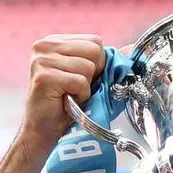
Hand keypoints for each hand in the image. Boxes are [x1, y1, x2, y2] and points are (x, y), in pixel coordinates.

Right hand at [18, 34, 105, 154]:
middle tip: (75, 89)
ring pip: (88, 67)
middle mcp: (44, 45)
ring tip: (69, 95)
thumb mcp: (85, 75)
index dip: (97, 64)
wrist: (43, 131)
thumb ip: (103, 60)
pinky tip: (66, 101)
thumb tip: (131, 49)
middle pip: (94, 50)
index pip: (95, 41)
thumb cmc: (66, 104)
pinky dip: (80, 96)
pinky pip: (80, 82)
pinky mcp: (44, 77)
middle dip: (93, 74)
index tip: (82, 79)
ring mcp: (42, 60)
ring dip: (85, 87)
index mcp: (54, 40)